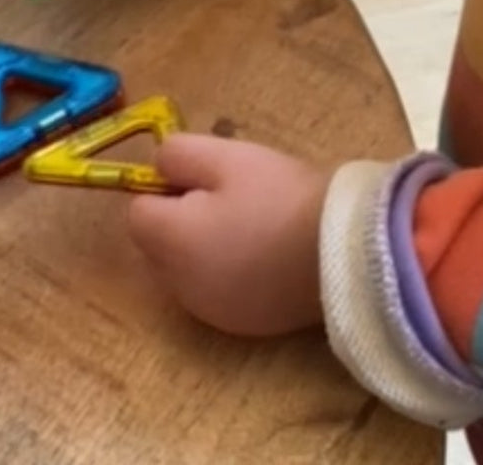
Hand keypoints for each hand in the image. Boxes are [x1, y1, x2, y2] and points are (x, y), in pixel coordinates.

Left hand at [128, 134, 329, 335]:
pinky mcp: (243, 326)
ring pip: (188, 268)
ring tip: (257, 226)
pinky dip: (231, 273)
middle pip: (160, 243)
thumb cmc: (281, 197)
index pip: (137, 210)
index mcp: (170, 242)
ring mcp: (211, 311)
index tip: (205, 179)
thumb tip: (158, 167)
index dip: (166, 188)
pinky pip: (218, 291)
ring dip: (206, 247)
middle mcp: (179, 286)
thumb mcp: (226, 157)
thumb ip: (177, 155)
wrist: (345, 253)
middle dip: (184, 219)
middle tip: (235, 198)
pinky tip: (269, 257)